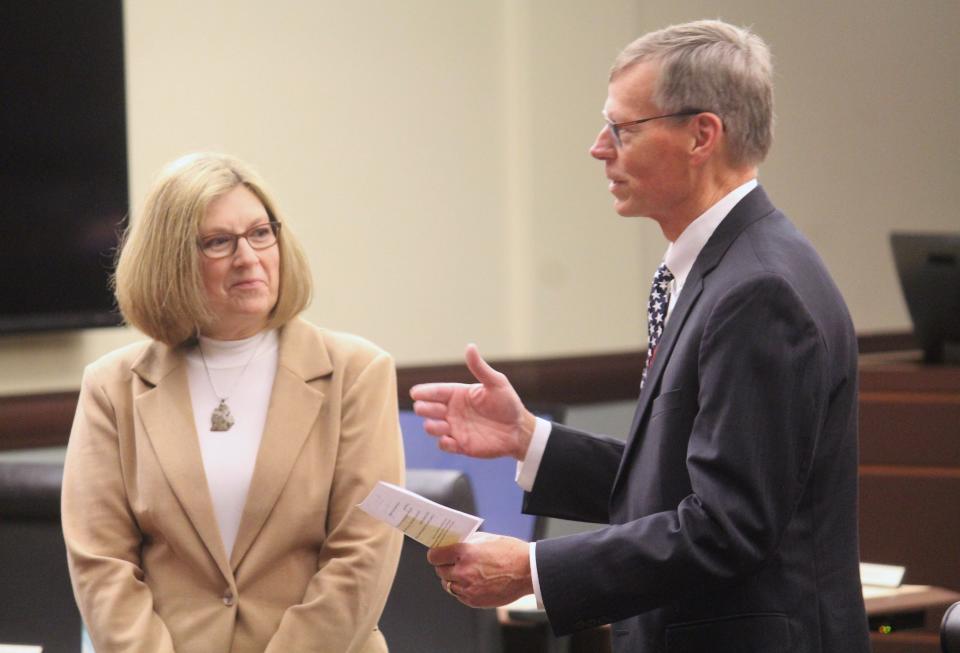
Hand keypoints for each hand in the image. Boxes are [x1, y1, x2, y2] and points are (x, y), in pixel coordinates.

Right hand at [410, 344, 535, 459]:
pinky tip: (450, 439)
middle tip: (428, 409)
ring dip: (432, 426)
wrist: (519, 430)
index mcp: (458, 394)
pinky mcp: (460, 445)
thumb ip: (480, 368)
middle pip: (427, 409)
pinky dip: (443, 442)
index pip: (436, 391)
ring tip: (444, 425)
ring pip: (431, 427)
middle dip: (424, 408)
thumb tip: (470, 346)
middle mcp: (453, 411)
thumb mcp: (496, 383)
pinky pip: (444, 445)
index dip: (424, 392)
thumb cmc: (508, 404)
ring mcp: (455, 428)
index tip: (415, 393)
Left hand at [427, 534, 532, 607]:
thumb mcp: (487, 539)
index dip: (435, 554)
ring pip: (447, 585)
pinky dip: (461, 589)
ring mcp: (468, 588)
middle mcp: (463, 571)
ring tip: (462, 573)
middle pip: (439, 571)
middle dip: (444, 566)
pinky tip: (471, 582)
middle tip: (451, 562)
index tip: (437, 554)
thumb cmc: (511, 552)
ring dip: (451, 579)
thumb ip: (468, 542)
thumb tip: (454, 543)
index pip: (434, 556)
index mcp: (464, 552)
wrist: (528, 571)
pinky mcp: (474, 600)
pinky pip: (458, 595)